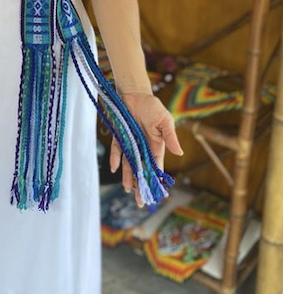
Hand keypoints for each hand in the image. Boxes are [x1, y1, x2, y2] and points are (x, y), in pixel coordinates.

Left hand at [109, 91, 182, 205]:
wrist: (134, 92)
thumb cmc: (152, 105)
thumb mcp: (165, 120)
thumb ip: (170, 137)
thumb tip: (180, 153)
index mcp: (156, 144)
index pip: (156, 166)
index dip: (156, 179)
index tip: (157, 194)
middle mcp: (142, 146)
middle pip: (142, 168)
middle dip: (141, 184)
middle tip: (140, 201)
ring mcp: (130, 141)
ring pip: (128, 163)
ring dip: (128, 176)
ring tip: (127, 190)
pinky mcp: (118, 135)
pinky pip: (116, 149)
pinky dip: (114, 158)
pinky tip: (113, 168)